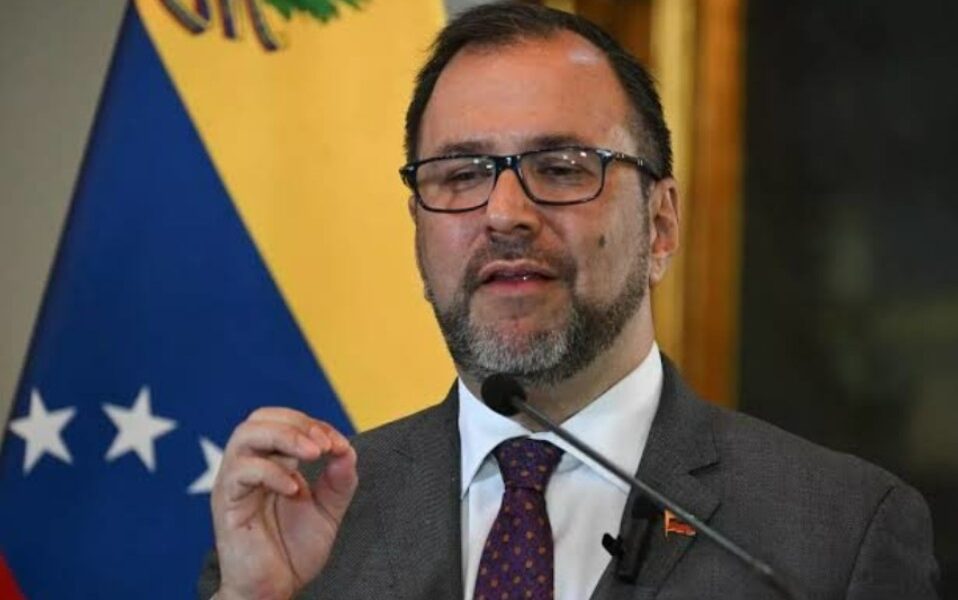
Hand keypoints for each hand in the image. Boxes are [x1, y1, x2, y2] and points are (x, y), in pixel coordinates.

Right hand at [210, 407, 357, 599]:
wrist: (274, 590)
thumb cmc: (293, 551)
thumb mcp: (328, 511)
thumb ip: (340, 481)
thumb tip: (347, 450)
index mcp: (272, 462)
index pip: (286, 421)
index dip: (315, 425)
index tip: (340, 446)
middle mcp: (249, 466)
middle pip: (261, 417)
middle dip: (298, 423)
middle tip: (324, 446)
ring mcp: (235, 482)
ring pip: (245, 434)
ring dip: (285, 436)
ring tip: (314, 454)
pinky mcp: (227, 503)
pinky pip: (242, 471)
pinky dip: (273, 472)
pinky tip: (295, 490)